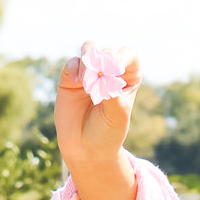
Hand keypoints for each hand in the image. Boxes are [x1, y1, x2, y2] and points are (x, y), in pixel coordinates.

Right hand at [55, 42, 141, 169]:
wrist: (86, 149)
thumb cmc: (108, 133)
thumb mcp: (117, 114)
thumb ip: (112, 90)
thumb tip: (100, 70)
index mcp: (127, 78)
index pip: (129, 55)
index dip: (122, 57)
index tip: (116, 69)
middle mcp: (109, 72)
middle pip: (107, 51)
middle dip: (103, 62)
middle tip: (98, 80)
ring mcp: (90, 73)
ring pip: (90, 49)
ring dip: (89, 59)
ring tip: (87, 80)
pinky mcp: (71, 78)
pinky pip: (73, 61)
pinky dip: (75, 67)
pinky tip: (77, 82)